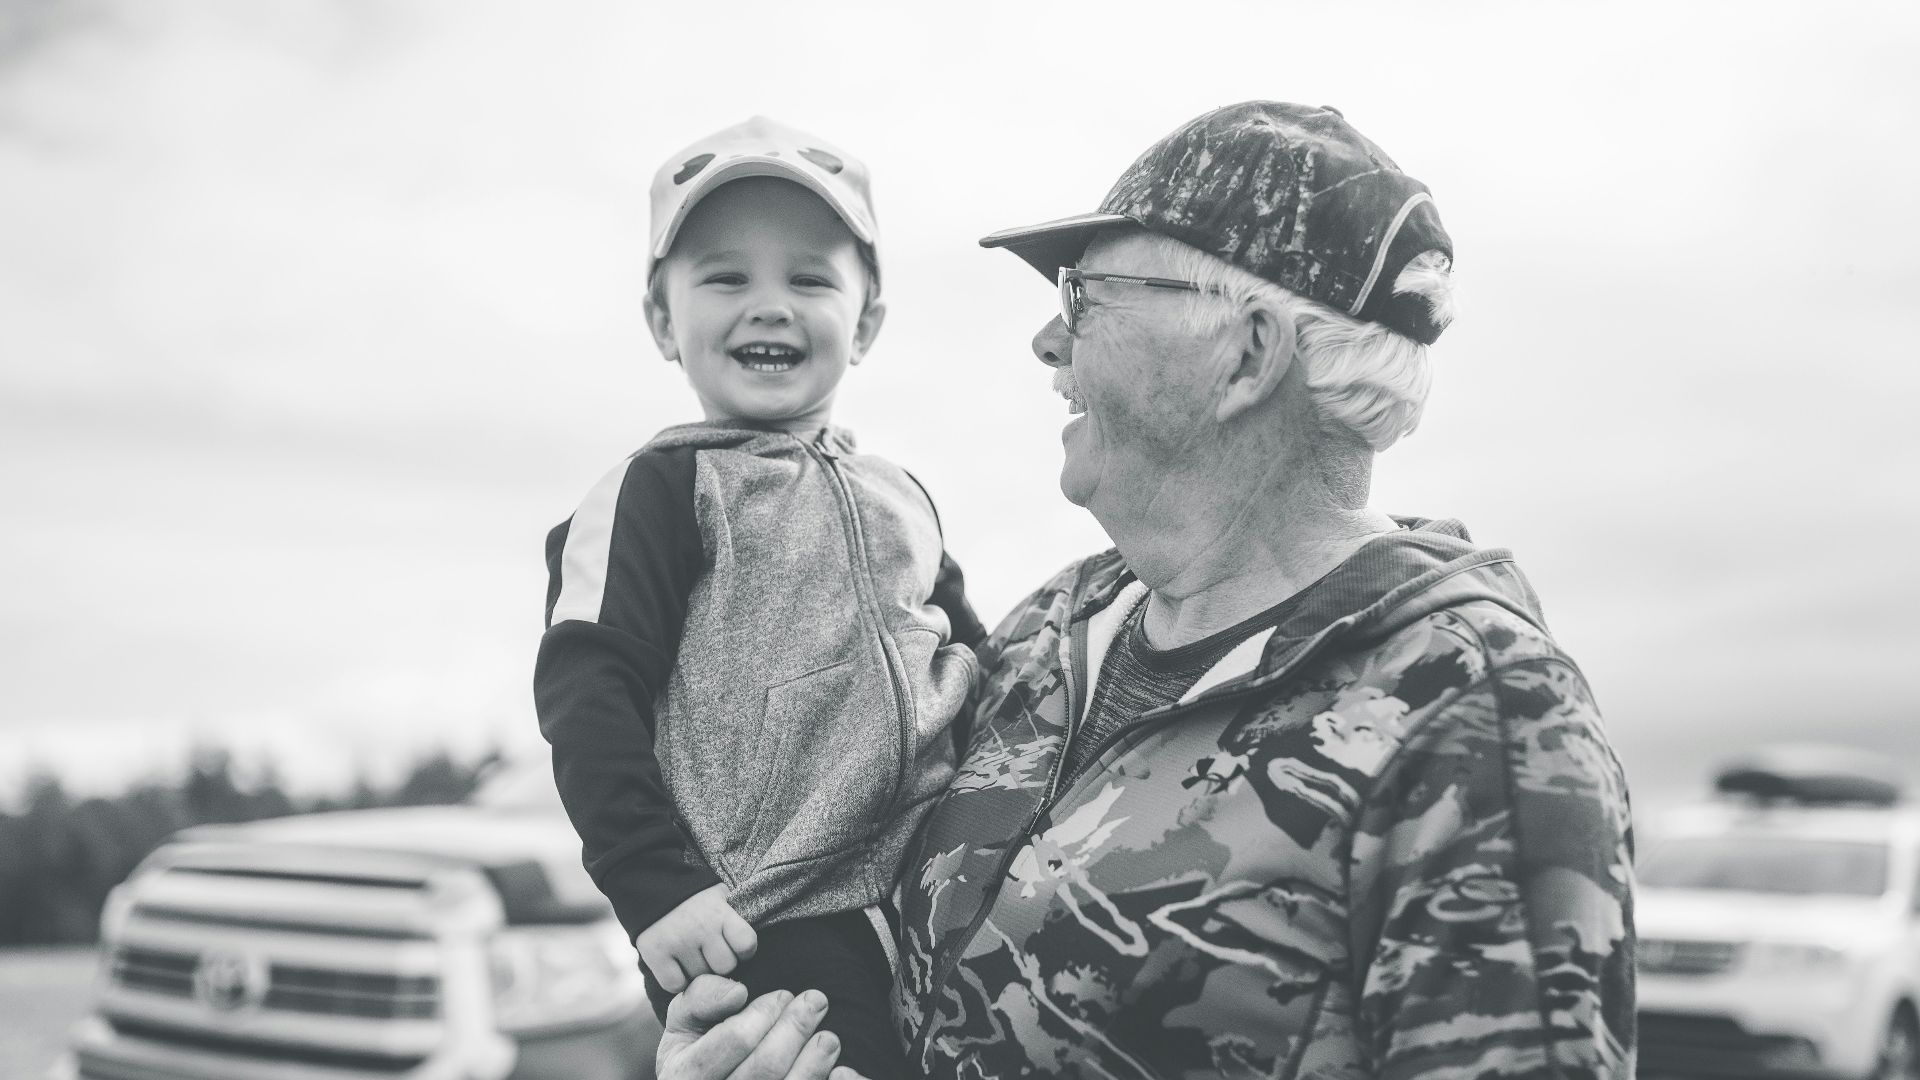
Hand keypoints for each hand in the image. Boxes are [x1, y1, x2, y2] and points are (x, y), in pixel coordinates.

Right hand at [638, 883, 757, 993]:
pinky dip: (676, 980)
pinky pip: (675, 985)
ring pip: (700, 979)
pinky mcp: (655, 954)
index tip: (734, 947)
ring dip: (698, 972)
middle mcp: (700, 927)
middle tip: (709, 952)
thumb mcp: (721, 898)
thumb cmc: (696, 900)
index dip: (744, 951)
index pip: (747, 945)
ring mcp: (677, 941)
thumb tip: (748, 954)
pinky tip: (676, 966)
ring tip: (691, 955)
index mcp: (720, 912)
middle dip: (719, 963)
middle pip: (725, 967)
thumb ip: (735, 922)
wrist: (653, 888)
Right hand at [657, 974, 868, 1079]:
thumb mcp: (685, 1019)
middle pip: (767, 1067)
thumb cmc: (697, 1046)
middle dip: (796, 1029)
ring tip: (829, 1038)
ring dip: (815, 1062)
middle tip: (816, 1001)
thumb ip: (702, 997)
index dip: (765, 1013)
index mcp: (684, 1074)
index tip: (784, 995)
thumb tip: (738, 992)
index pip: (736, 1040)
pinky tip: (840, 1072)